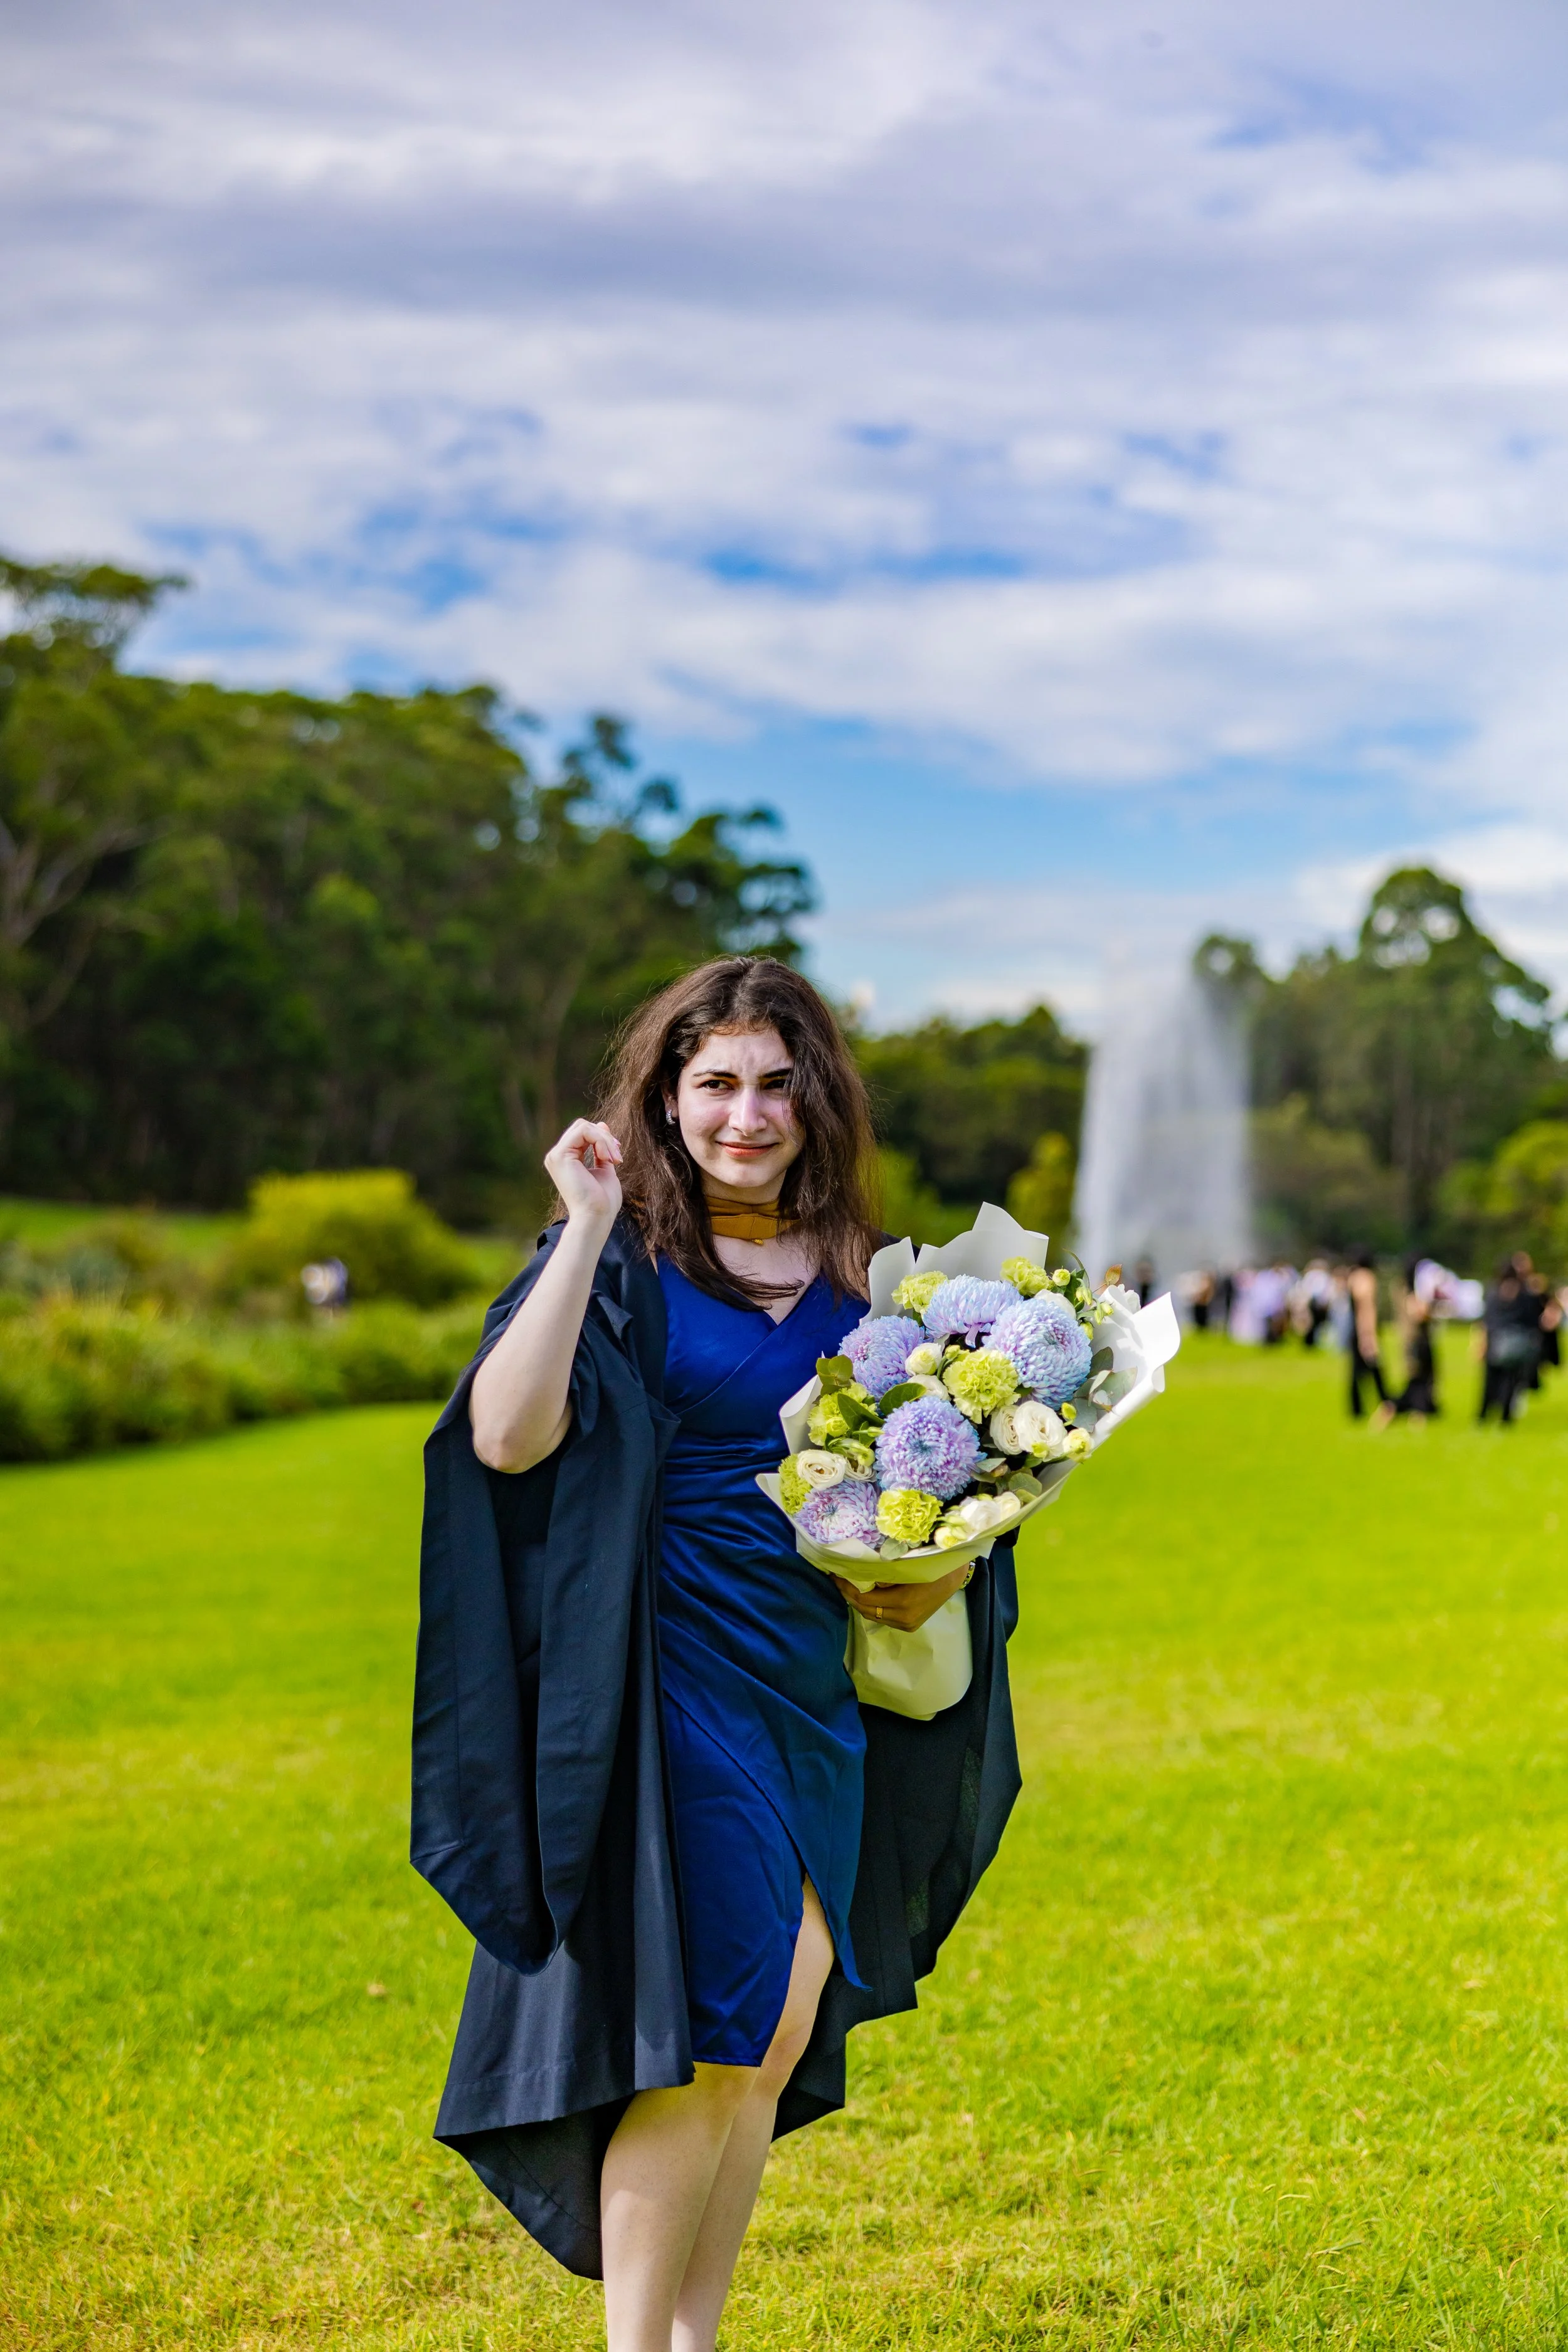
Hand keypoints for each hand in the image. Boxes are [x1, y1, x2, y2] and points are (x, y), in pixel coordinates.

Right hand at [544, 1118, 623, 1227]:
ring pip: (584, 1127)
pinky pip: (584, 1131)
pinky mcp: (560, 1155)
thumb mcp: (604, 1168)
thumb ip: (601, 1148)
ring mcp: (556, 1155)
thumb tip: (601, 1124)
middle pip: (582, 1126)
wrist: (596, 1217)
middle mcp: (557, 1156)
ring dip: (605, 1140)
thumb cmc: (602, 1200)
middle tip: (617, 1157)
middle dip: (605, 1137)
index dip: (603, 1138)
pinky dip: (601, 1141)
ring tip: (613, 1159)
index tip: (617, 1156)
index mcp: (565, 1159)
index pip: (583, 1133)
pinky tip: (606, 1158)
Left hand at [832, 1561, 970, 1630]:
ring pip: (873, 1616)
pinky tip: (865, 1595)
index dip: (847, 1588)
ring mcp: (907, 1624)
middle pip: (866, 1610)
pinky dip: (872, 1608)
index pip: (864, 1599)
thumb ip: (882, 1573)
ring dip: (859, 1603)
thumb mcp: (905, 1564)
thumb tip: (857, 1574)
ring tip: (848, 1587)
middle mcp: (903, 1617)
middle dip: (849, 1595)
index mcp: (903, 1601)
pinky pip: (884, 1618)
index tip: (836, 1575)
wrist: (953, 1576)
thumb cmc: (930, 1564)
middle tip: (837, 1580)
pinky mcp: (910, 1626)